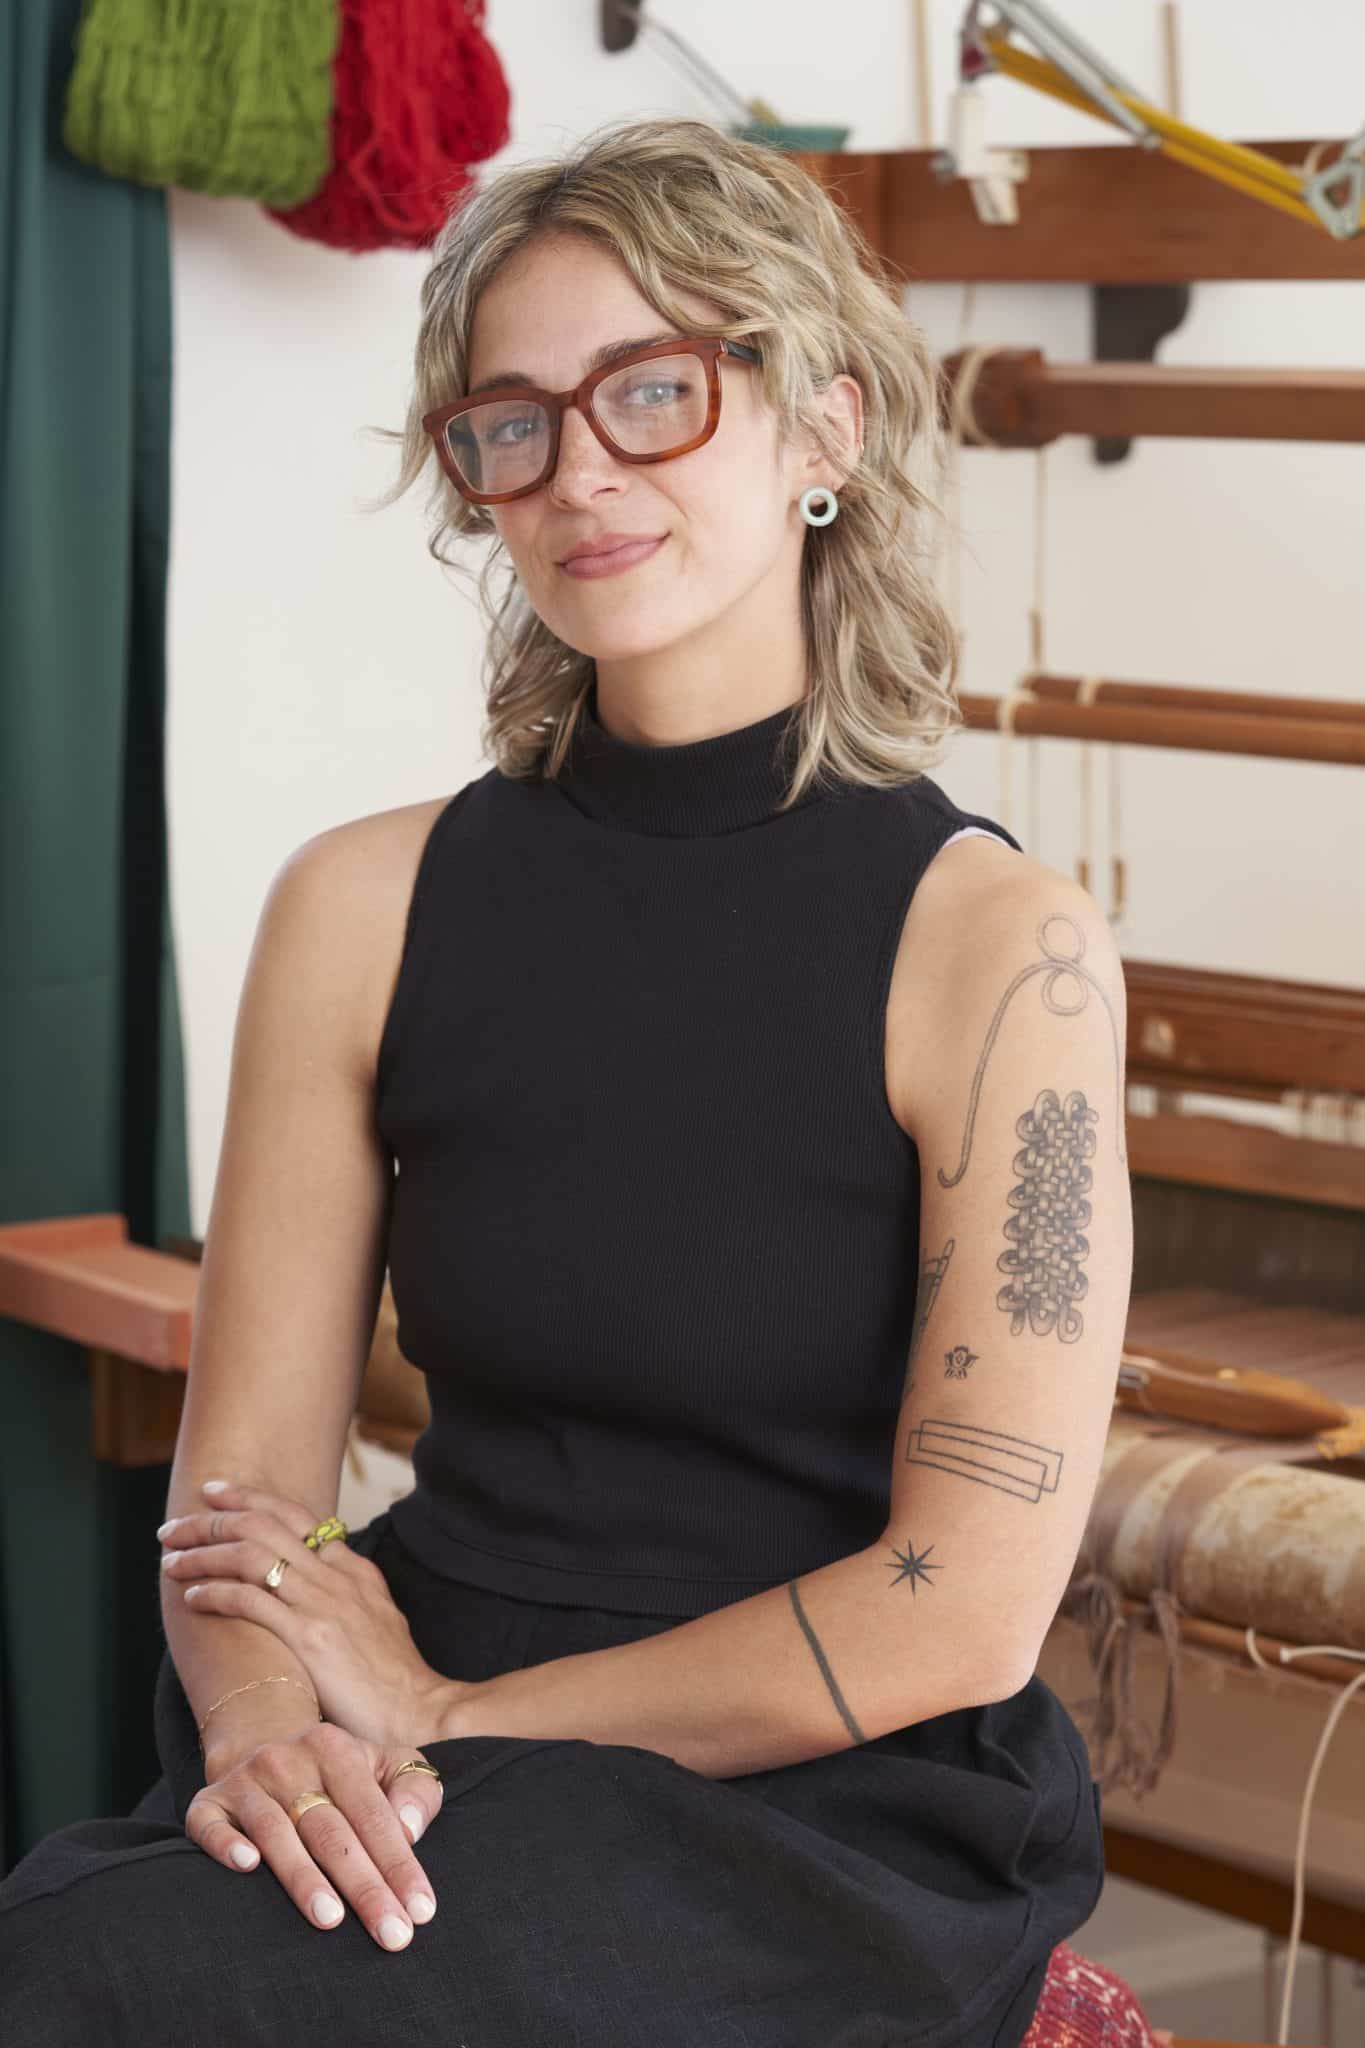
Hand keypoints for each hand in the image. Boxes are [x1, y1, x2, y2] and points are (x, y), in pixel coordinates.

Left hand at [159, 1480, 464, 1747]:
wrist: (420, 1711)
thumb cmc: (393, 1678)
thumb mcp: (376, 1618)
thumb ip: (345, 1594)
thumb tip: (312, 1583)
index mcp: (353, 1568)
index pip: (294, 1515)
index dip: (249, 1499)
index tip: (214, 1493)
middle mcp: (336, 1576)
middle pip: (264, 1526)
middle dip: (211, 1520)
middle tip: (174, 1525)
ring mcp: (324, 1604)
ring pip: (251, 1556)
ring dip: (203, 1553)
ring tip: (171, 1558)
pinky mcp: (310, 1638)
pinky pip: (251, 1602)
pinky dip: (216, 1592)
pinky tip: (192, 1597)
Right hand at [187, 1720, 444, 1949]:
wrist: (265, 1749)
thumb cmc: (340, 1777)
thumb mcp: (386, 1766)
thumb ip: (414, 1791)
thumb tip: (410, 1829)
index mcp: (336, 1749)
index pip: (373, 1814)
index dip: (399, 1864)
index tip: (420, 1912)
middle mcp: (288, 1760)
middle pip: (330, 1830)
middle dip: (364, 1886)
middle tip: (391, 1935)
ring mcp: (245, 1781)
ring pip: (275, 1832)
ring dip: (303, 1877)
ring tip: (331, 1919)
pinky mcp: (207, 1803)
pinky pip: (210, 1825)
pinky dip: (226, 1844)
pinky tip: (247, 1867)